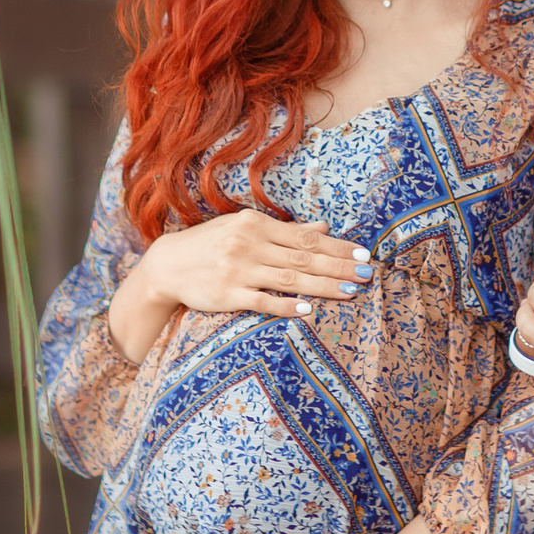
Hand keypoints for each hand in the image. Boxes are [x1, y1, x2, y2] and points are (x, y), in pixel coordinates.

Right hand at [110, 210, 372, 360]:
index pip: (305, 237)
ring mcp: (238, 270)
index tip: (363, 253)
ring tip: (351, 292)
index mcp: (256, 224)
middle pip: (303, 257)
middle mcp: (249, 244)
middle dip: (339, 266)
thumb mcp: (245, 228)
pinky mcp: (228, 295)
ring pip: (290, 279)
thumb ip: (286, 230)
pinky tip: (309, 309)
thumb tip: (324, 226)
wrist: (167, 266)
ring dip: (323, 285)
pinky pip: (263, 301)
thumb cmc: (211, 244)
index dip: (336, 246)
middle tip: (366, 273)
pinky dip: (287, 305)